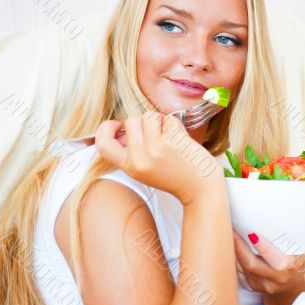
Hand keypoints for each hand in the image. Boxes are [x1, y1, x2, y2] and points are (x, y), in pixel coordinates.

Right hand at [94, 111, 223, 204]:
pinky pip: (167, 118)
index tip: (117, 126)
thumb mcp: (145, 171)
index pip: (103, 144)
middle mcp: (140, 158)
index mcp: (130, 167)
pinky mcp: (172, 141)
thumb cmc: (176, 177)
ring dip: (159, 121)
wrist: (201, 189)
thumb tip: (122, 131)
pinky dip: (175, 124)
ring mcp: (155, 148)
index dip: (105, 129)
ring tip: (169, 136)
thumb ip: (131, 152)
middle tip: (156, 134)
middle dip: (143, 122)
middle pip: (130, 120)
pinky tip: (180, 139)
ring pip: (148, 115)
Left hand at [233, 199, 304, 299]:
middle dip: (238, 246)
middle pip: (252, 264)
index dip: (264, 249)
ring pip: (242, 268)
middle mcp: (276, 279)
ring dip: (232, 250)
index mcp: (291, 266)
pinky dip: (231, 257)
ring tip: (223, 230)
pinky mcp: (250, 286)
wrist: (291, 289)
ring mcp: (261, 285)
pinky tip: (225, 242)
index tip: (252, 233)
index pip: (277, 260)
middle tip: (228, 225)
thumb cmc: (300, 259)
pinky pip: (238, 272)